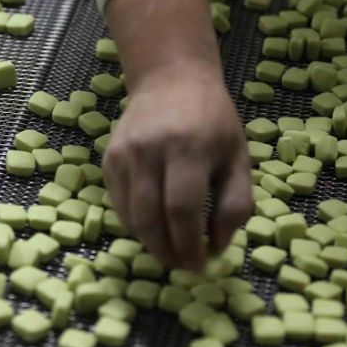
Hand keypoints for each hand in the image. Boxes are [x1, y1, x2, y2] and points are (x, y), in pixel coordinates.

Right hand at [103, 63, 251, 269]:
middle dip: (166, 252)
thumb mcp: (238, 158)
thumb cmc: (212, 121)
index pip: (182, 209)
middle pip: (150, 218)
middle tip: (183, 266)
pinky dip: (135, 224)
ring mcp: (124, 154)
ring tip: (170, 252)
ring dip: (150, 243)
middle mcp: (150, 150)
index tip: (200, 266)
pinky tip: (155, 226)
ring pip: (130, 216)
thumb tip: (215, 247)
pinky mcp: (108, 159)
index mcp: (188, 148)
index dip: (189, 245)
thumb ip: (235, 205)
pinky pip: (119, 203)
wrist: (170, 80)